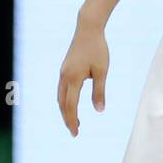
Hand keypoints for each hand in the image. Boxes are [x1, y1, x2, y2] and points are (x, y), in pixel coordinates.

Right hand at [57, 17, 109, 136]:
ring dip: (66, 111)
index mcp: (73, 79)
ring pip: (60, 97)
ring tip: (75, 122)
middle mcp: (64, 77)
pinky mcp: (65, 69)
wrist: (88, 29)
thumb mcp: (102, 71)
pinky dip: (65, 101)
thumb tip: (99, 111)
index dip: (72, 121)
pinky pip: (62, 90)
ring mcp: (63, 73)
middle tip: (75, 132)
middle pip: (62, 104)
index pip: (70, 106)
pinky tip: (72, 105)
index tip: (76, 133)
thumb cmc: (98, 49)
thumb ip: (99, 92)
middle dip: (68, 119)